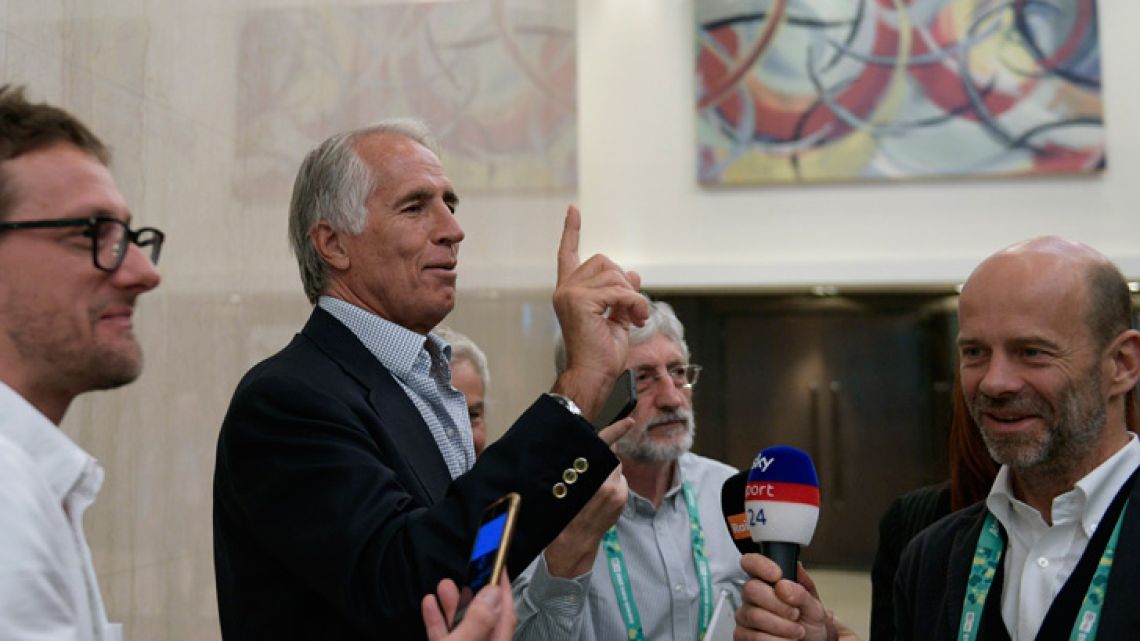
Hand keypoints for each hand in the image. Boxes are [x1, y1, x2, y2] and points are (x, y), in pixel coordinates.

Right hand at [422, 576, 516, 640]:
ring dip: (453, 603)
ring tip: (444, 585)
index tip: (497, 565)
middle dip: (474, 591)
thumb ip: (478, 620)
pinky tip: (430, 605)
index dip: (503, 587)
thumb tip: (491, 594)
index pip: (505, 613)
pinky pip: (445, 635)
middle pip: (484, 616)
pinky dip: (437, 620)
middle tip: (469, 571)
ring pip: (462, 625)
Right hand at [544, 435, 629, 577]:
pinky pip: (619, 483)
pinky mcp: (622, 500)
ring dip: (608, 474)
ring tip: (593, 489)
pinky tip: (600, 497)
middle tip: (590, 472)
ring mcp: (617, 493)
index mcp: (587, 477)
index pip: (604, 447)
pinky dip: (612, 485)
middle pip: (610, 458)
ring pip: (615, 471)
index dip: (616, 430)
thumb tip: (591, 453)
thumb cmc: (562, 515)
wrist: (573, 544)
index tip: (629, 421)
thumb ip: (578, 469)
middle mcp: (606, 483)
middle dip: (603, 460)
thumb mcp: (563, 488)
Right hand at [551, 206, 647, 419]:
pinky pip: (619, 291)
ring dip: (633, 297)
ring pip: (615, 275)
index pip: (569, 254)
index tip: (573, 209)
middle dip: (625, 283)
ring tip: (635, 318)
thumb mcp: (619, 317)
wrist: (595, 375)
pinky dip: (634, 305)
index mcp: (570, 292)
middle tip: (634, 310)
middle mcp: (565, 289)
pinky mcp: (580, 301)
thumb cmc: (603, 353)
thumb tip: (634, 273)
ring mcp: (570, 294)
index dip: (571, 231)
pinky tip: (635, 320)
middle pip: (604, 262)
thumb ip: (622, 294)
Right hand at [734, 554, 859, 640]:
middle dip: (778, 604)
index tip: (777, 575)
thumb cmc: (810, 621)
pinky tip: (785, 640)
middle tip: (795, 613)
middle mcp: (753, 596)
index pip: (751, 562)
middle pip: (751, 589)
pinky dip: (775, 640)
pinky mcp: (743, 635)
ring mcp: (746, 615)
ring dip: (781, 626)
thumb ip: (801, 592)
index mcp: (768, 581)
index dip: (760, 565)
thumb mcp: (814, 605)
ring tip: (797, 631)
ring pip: (754, 615)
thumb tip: (784, 584)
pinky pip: (753, 636)